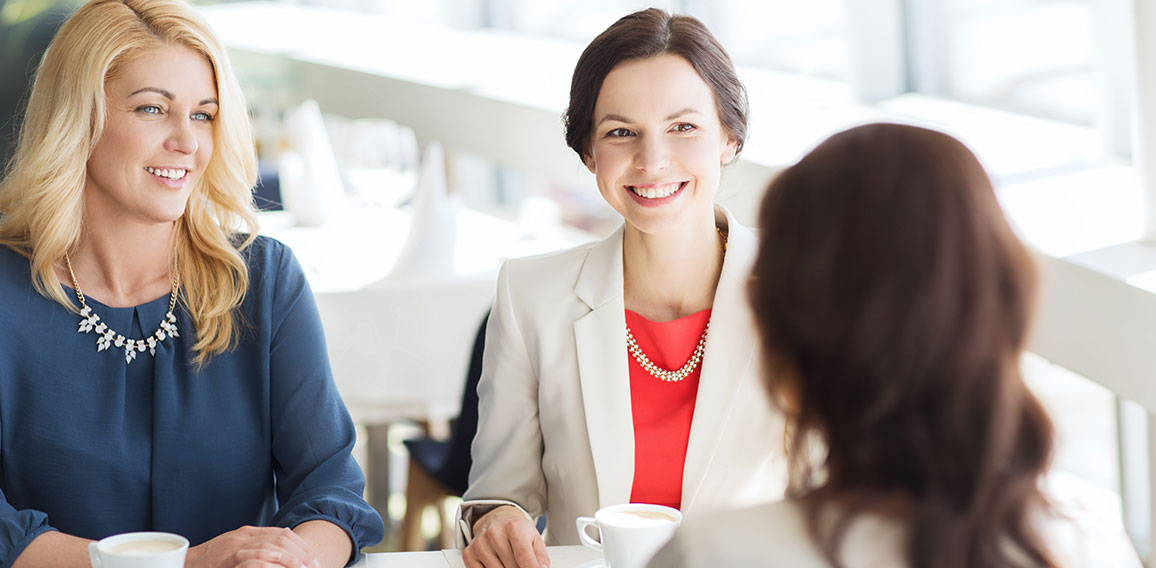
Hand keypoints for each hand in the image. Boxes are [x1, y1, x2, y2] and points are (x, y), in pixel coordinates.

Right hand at [185, 526, 321, 567]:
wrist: (187, 562)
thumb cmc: (213, 560)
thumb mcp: (238, 549)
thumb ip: (258, 547)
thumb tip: (284, 550)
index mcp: (249, 532)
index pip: (283, 534)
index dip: (302, 547)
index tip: (314, 560)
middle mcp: (244, 535)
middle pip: (282, 539)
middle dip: (301, 553)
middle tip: (314, 567)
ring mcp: (235, 546)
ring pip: (271, 547)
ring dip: (291, 559)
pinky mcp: (227, 558)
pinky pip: (252, 558)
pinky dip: (269, 563)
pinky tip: (279, 567)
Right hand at [463, 505, 548, 567]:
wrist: (497, 518)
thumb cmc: (517, 530)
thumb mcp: (534, 539)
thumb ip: (540, 557)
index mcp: (514, 527)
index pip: (523, 556)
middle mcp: (495, 534)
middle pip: (511, 567)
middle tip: (520, 564)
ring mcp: (480, 544)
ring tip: (509, 562)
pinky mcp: (469, 553)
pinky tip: (497, 564)